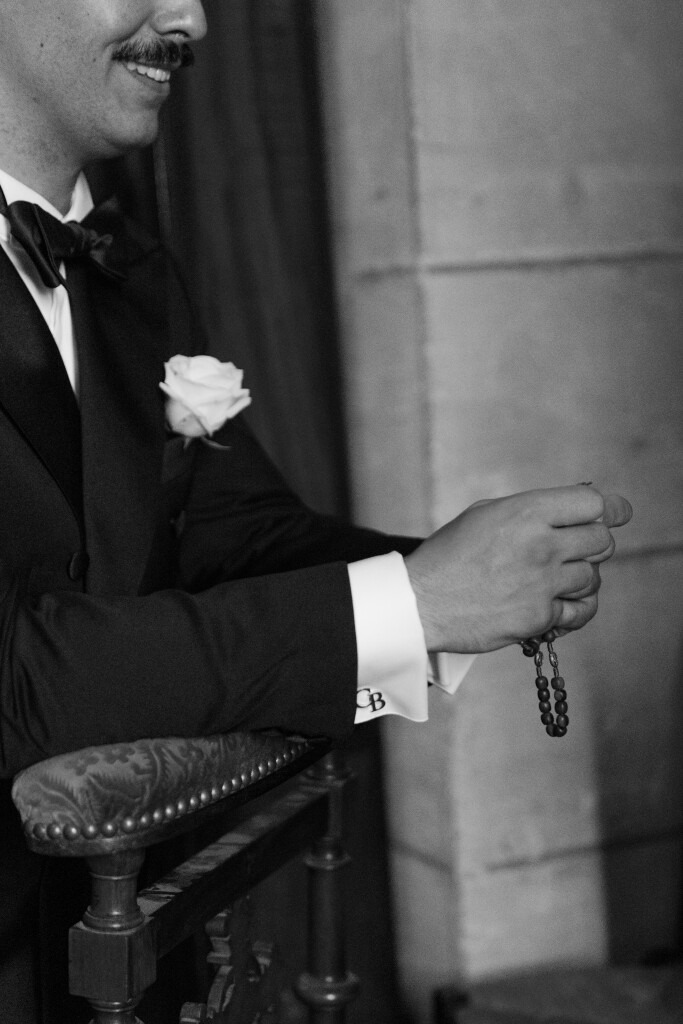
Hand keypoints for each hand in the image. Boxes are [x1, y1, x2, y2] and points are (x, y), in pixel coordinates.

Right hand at [404, 486, 631, 653]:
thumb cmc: (448, 555)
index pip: (595, 503)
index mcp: (527, 512)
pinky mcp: (540, 617)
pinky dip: (578, 607)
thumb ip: (530, 509)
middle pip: (602, 540)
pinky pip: (582, 610)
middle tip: (577, 547)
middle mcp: (541, 545)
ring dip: (582, 576)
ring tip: (558, 577)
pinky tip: (565, 603)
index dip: (611, 508)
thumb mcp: (485, 514)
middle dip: (594, 543)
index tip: (617, 513)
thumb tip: (571, 508)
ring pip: (594, 576)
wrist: (421, 601)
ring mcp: (543, 583)